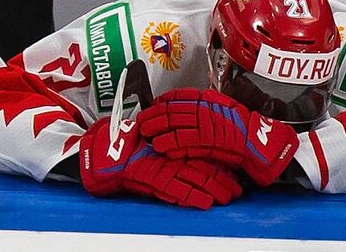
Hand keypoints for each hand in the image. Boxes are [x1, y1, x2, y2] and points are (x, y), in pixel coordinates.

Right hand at [78, 116, 244, 209]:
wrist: (106, 154)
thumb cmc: (130, 147)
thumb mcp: (155, 142)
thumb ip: (172, 144)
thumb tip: (196, 147)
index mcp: (174, 144)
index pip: (204, 153)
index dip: (222, 163)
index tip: (236, 172)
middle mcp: (172, 155)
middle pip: (204, 167)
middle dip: (224, 180)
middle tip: (238, 190)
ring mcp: (164, 166)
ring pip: (195, 178)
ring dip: (214, 189)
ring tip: (228, 198)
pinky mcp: (153, 177)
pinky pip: (176, 189)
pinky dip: (192, 196)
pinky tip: (205, 203)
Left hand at [137, 89, 296, 185]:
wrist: (261, 142)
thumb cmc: (242, 128)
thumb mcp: (220, 110)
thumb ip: (202, 108)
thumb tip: (180, 108)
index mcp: (208, 99)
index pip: (178, 96)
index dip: (161, 102)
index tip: (151, 106)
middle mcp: (206, 108)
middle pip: (171, 110)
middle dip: (153, 116)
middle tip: (141, 121)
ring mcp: (208, 123)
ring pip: (175, 125)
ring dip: (158, 130)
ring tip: (146, 135)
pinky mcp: (211, 140)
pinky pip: (187, 141)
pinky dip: (172, 144)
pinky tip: (162, 147)